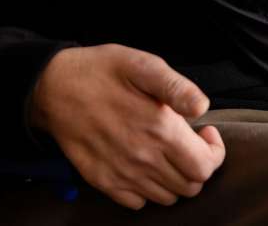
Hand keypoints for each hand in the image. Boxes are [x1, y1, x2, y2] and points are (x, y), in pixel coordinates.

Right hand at [29, 44, 225, 209]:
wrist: (53, 87)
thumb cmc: (101, 71)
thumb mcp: (142, 64)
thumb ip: (176, 87)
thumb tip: (202, 108)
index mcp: (159, 129)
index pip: (205, 166)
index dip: (214, 152)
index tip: (205, 132)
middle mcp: (142, 159)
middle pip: (191, 186)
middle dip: (198, 165)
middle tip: (188, 141)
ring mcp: (121, 174)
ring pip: (167, 198)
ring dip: (175, 178)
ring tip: (167, 151)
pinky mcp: (103, 182)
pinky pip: (137, 203)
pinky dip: (148, 190)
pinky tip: (144, 164)